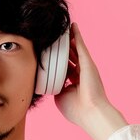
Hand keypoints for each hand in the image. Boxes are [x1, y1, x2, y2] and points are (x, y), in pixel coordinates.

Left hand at [54, 22, 127, 139]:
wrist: (90, 112)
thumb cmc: (76, 109)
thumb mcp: (60, 97)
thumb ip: (56, 87)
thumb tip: (49, 80)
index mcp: (76, 83)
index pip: (66, 69)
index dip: (59, 63)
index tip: (51, 56)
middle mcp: (82, 74)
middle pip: (71, 57)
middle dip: (64, 49)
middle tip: (55, 39)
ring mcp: (86, 67)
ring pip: (75, 49)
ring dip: (69, 39)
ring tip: (63, 29)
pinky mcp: (88, 63)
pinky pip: (80, 46)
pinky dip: (77, 36)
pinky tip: (73, 26)